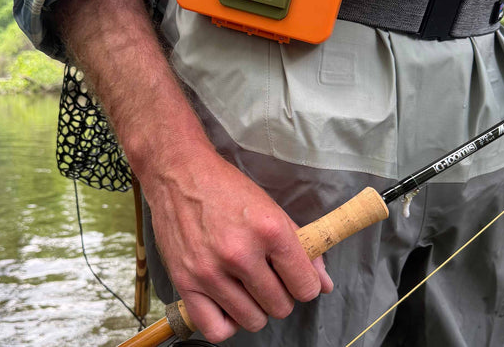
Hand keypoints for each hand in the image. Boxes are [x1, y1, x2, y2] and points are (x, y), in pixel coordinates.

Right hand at [139, 142, 333, 343]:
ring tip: (247, 286)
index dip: (305, 284)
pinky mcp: (184, 282)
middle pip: (280, 306)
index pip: (304, 285)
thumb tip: (323, 284)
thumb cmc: (226, 187)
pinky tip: (228, 302)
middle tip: (268, 276)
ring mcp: (210, 271)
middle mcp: (240, 253)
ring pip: (252, 320)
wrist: (179, 174)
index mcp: (268, 230)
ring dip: (255, 307)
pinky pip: (215, 329)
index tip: (296, 278)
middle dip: (280, 294)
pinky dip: (227, 323)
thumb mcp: (270, 208)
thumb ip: (301, 247)